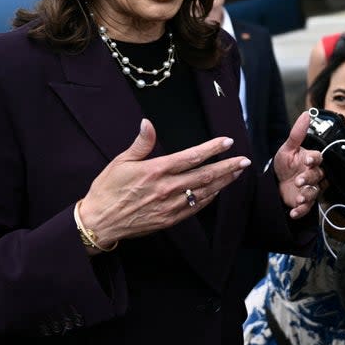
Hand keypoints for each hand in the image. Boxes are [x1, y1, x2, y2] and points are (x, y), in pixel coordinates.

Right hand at [79, 119, 250, 248]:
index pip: (191, 156)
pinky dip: (209, 198)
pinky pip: (195, 207)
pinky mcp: (169, 220)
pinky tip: (218, 191)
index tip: (227, 141)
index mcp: (156, 170)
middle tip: (245, 160)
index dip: (212, 148)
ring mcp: (170, 206)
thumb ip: (141, 143)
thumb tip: (147, 123)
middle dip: (228, 167)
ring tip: (237, 173)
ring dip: (224, 182)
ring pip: (204, 192)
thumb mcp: (121, 162)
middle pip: (205, 175)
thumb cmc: (107, 189)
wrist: (100, 222)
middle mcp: (167, 188)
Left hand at [273, 111, 324, 218]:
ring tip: (297, 197)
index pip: (317, 158)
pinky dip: (300, 210)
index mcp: (310, 160)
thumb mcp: (287, 148)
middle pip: (317, 176)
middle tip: (298, 180)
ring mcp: (309, 188)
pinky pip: (306, 207)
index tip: (307, 160)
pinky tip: (293, 211)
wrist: (277, 181)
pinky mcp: (304, 202)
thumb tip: (306, 114)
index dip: (314, 159)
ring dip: (306, 195)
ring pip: (314, 192)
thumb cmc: (285, 163)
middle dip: (308, 178)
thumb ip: (297, 133)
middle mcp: (313, 174)